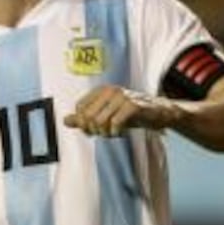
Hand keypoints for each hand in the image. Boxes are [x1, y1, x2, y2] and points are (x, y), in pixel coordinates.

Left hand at [63, 85, 177, 136]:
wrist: (158, 113)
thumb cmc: (130, 114)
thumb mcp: (106, 116)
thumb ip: (85, 118)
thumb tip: (65, 120)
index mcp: (101, 90)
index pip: (79, 108)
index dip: (83, 124)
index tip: (94, 131)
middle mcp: (110, 90)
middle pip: (88, 116)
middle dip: (94, 130)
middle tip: (105, 134)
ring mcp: (122, 96)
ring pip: (100, 120)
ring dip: (105, 133)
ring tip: (113, 133)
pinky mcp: (134, 105)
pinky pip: (115, 122)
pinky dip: (116, 132)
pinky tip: (121, 132)